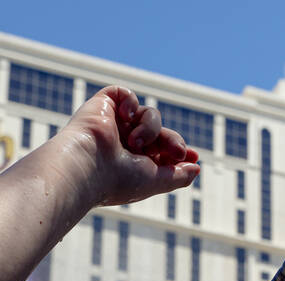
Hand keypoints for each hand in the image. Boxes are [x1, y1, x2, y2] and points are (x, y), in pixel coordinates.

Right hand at [61, 86, 200, 205]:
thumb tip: (197, 168)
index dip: (179, 151)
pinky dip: (131, 102)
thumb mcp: (157, 181)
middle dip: (172, 141)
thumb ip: (179, 175)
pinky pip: (125, 94)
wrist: (87, 167)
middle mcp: (123, 144)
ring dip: (152, 129)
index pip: (163, 152)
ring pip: (149, 115)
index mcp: (133, 164)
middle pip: (161, 133)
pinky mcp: (103, 106)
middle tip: (177, 151)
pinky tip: (126, 115)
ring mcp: (113, 124)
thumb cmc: (118, 180)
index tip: (193, 156)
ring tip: (136, 143)